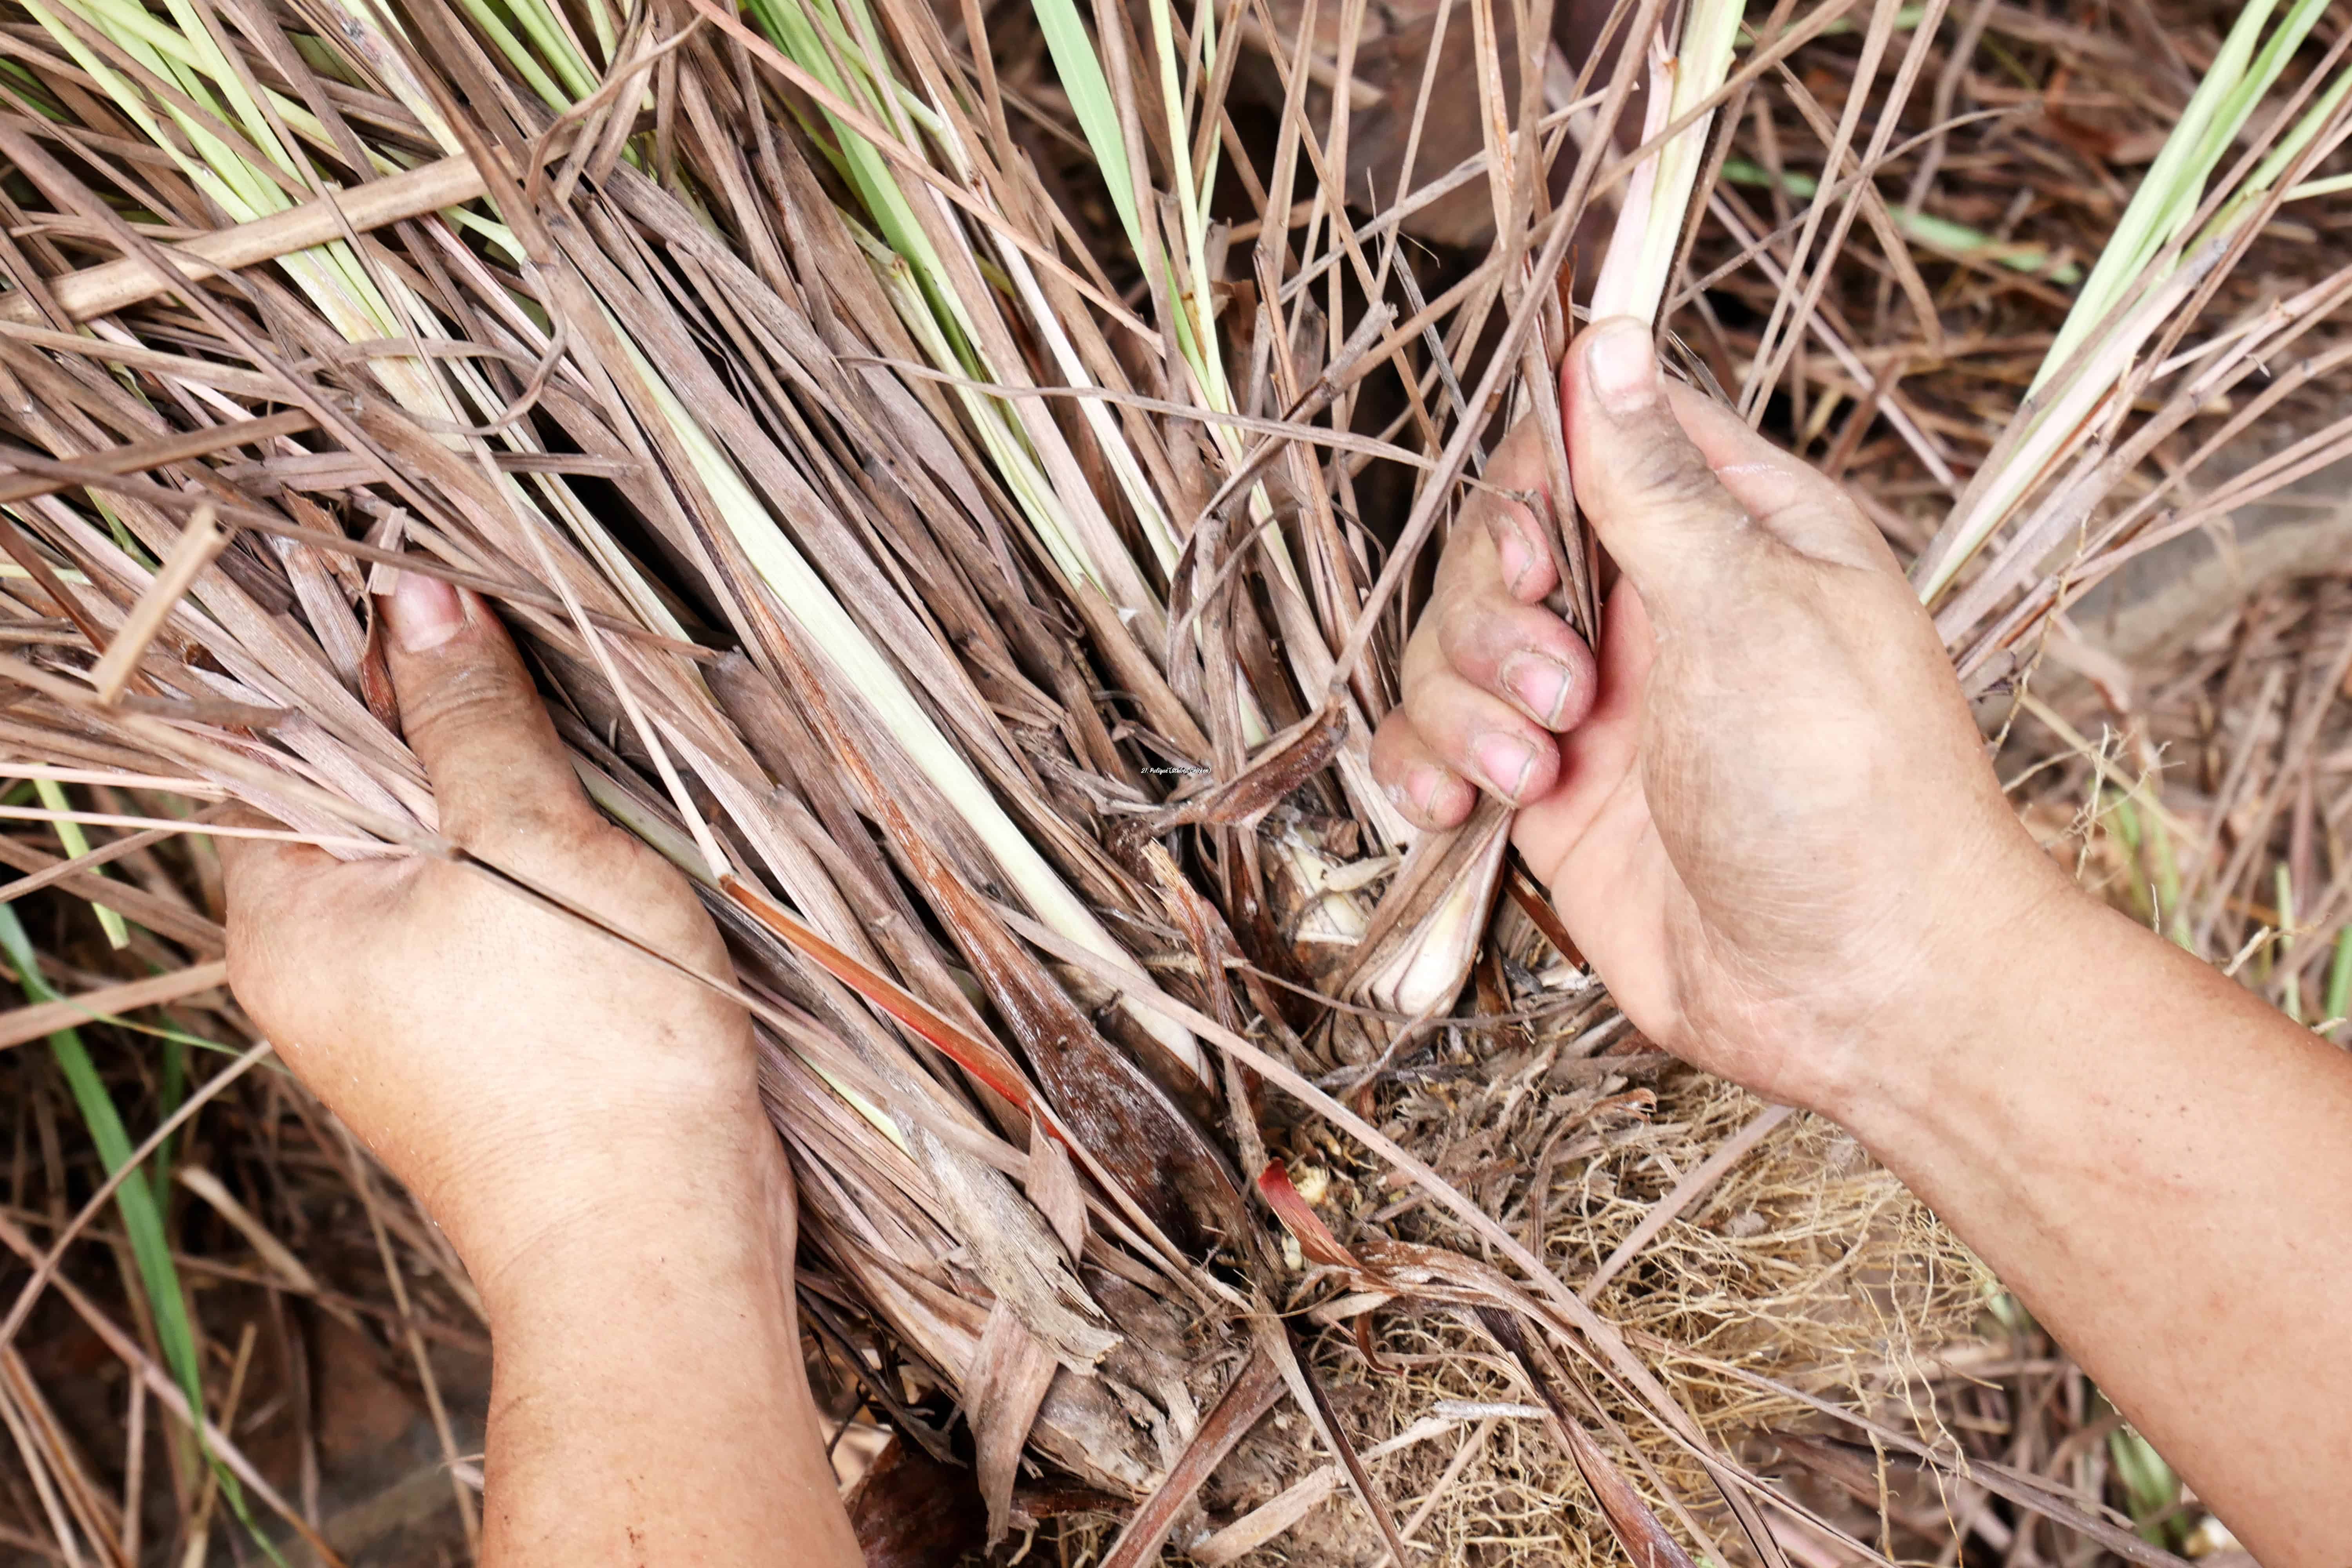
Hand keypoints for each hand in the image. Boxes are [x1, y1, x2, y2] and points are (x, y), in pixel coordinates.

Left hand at [219, 572, 780, 1295]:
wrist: (660, 1241)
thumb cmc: (587, 1049)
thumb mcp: (526, 842)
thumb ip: (468, 714)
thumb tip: (416, 589)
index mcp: (288, 920)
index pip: (282, 742)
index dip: (362, 662)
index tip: (455, 607)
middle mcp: (321, 969)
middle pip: (367, 793)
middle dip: (456, 728)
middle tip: (545, 685)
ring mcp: (402, 1012)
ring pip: (443, 853)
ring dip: (516, 801)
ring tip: (592, 782)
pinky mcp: (483, 1040)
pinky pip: (492, 916)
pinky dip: (544, 870)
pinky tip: (610, 860)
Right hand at [1371, 317, 2077, 1113]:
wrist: (1857, 988)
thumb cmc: (1845, 791)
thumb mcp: (1751, 607)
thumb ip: (1654, 481)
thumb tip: (1608, 337)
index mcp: (1730, 534)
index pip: (1592, 439)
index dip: (1535, 483)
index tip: (1543, 558)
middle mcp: (1654, 609)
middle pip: (1497, 548)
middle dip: (1492, 618)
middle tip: (1563, 692)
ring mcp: (1594, 708)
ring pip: (1450, 650)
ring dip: (1466, 707)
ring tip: (1538, 776)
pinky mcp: (1550, 798)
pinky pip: (1437, 747)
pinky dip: (1425, 768)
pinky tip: (1455, 807)